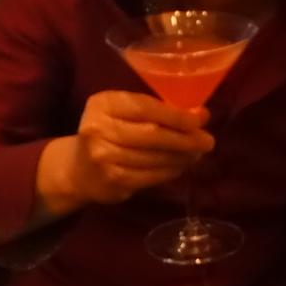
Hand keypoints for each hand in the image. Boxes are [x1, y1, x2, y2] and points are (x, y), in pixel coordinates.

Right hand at [40, 91, 212, 210]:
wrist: (78, 170)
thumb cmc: (109, 132)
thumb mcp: (124, 112)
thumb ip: (157, 111)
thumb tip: (200, 114)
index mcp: (103, 104)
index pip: (145, 108)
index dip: (175, 115)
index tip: (200, 119)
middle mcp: (98, 129)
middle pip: (151, 134)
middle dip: (184, 138)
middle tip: (207, 141)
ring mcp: (103, 157)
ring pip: (154, 157)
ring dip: (181, 157)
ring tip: (197, 154)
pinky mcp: (112, 181)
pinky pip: (150, 176)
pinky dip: (170, 171)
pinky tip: (180, 166)